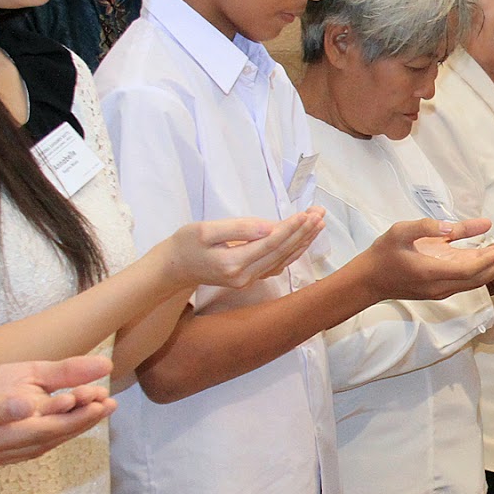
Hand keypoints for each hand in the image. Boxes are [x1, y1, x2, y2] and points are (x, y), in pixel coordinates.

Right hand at [0, 356, 116, 482]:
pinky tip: (42, 435)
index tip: (105, 404)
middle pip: (45, 442)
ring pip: (32, 449)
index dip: (78, 418)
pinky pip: (15, 452)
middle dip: (80, 425)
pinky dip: (38, 441)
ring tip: (87, 418)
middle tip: (109, 408)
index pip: (46, 431)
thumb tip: (31, 406)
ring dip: (62, 433)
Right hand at [163, 210, 326, 291]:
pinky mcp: (249, 279)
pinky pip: (277, 265)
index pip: (270, 244)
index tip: (307, 214)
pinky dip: (293, 251)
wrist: (174, 268)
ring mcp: (248, 281)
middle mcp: (244, 276)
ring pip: (283, 260)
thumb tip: (268, 227)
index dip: (291, 228)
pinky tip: (304, 239)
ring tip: (318, 222)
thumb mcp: (204, 230)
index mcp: (233, 263)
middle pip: (281, 252)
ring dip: (302, 241)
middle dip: (303, 232)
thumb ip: (237, 229)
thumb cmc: (185, 244)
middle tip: (319, 213)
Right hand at [362, 218, 493, 301]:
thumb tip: (451, 226)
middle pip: (480, 278)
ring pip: (477, 278)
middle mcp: (442, 286)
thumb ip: (427, 227)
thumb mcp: (400, 232)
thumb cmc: (382, 254)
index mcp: (432, 274)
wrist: (369, 281)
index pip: (469, 271)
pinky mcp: (444, 285)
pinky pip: (469, 276)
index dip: (491, 260)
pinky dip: (484, 263)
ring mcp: (443, 288)